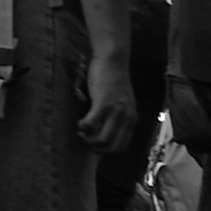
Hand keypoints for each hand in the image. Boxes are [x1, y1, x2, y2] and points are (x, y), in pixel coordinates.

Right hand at [77, 37, 138, 164]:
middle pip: (113, 147)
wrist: (113, 60)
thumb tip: (98, 131)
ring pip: (103, 139)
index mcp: (131, 118)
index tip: (94, 145)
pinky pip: (92, 123)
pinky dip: (83, 127)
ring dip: (89, 140)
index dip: (106, 150)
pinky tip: (79, 122)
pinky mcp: (104, 102)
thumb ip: (114, 117)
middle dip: (97, 148)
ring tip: (81, 132)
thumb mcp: (119, 102)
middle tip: (85, 140)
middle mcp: (127, 117)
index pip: (121, 146)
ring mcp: (116, 110)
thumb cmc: (112, 79)